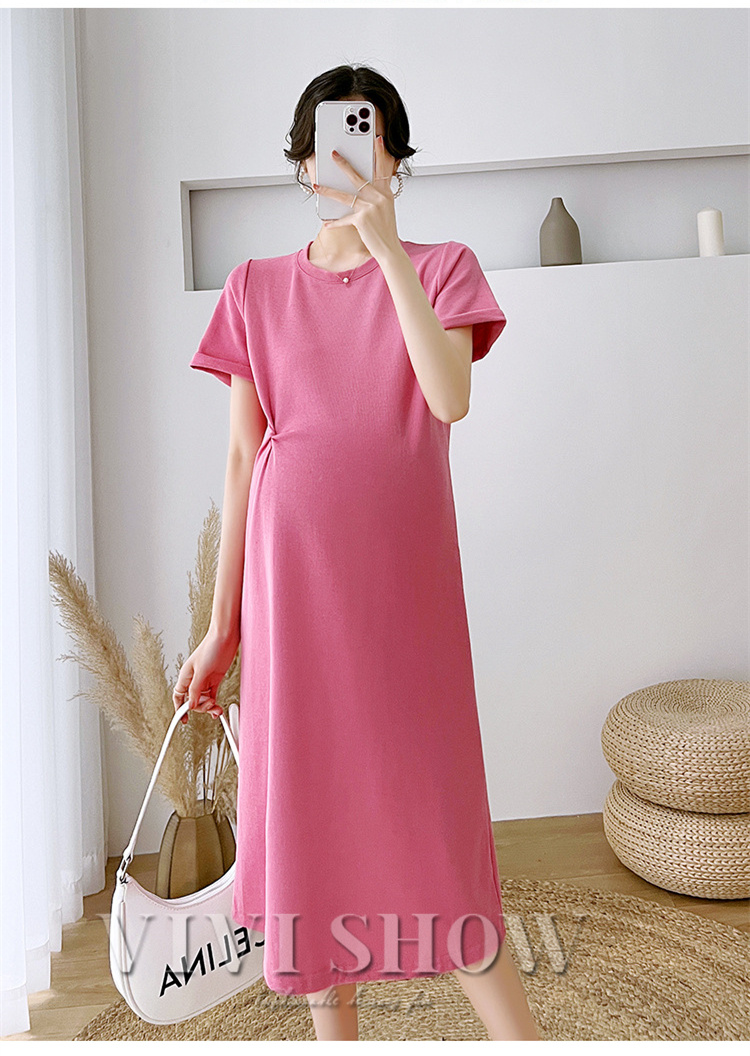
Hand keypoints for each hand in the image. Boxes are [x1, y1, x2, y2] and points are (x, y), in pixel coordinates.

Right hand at [172, 627, 238, 723]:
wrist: (226, 636)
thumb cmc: (211, 647)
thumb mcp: (201, 671)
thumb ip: (196, 689)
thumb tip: (191, 706)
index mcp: (186, 676)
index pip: (179, 696)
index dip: (180, 708)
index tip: (184, 720)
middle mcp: (194, 679)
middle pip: (193, 700)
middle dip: (201, 707)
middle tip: (211, 707)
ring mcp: (205, 679)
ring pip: (204, 699)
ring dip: (209, 706)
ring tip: (218, 709)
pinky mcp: (216, 678)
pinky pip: (212, 695)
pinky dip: (214, 703)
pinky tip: (217, 709)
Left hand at [313, 136, 401, 260]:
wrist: (389, 249)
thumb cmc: (386, 230)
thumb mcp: (385, 209)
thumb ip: (377, 196)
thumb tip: (362, 186)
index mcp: (386, 193)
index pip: (383, 169)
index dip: (380, 154)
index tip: (377, 140)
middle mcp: (379, 197)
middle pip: (358, 177)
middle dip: (343, 165)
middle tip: (333, 154)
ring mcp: (370, 207)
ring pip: (344, 196)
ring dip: (328, 191)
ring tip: (317, 186)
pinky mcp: (361, 219)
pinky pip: (343, 219)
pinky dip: (334, 223)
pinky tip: (326, 223)